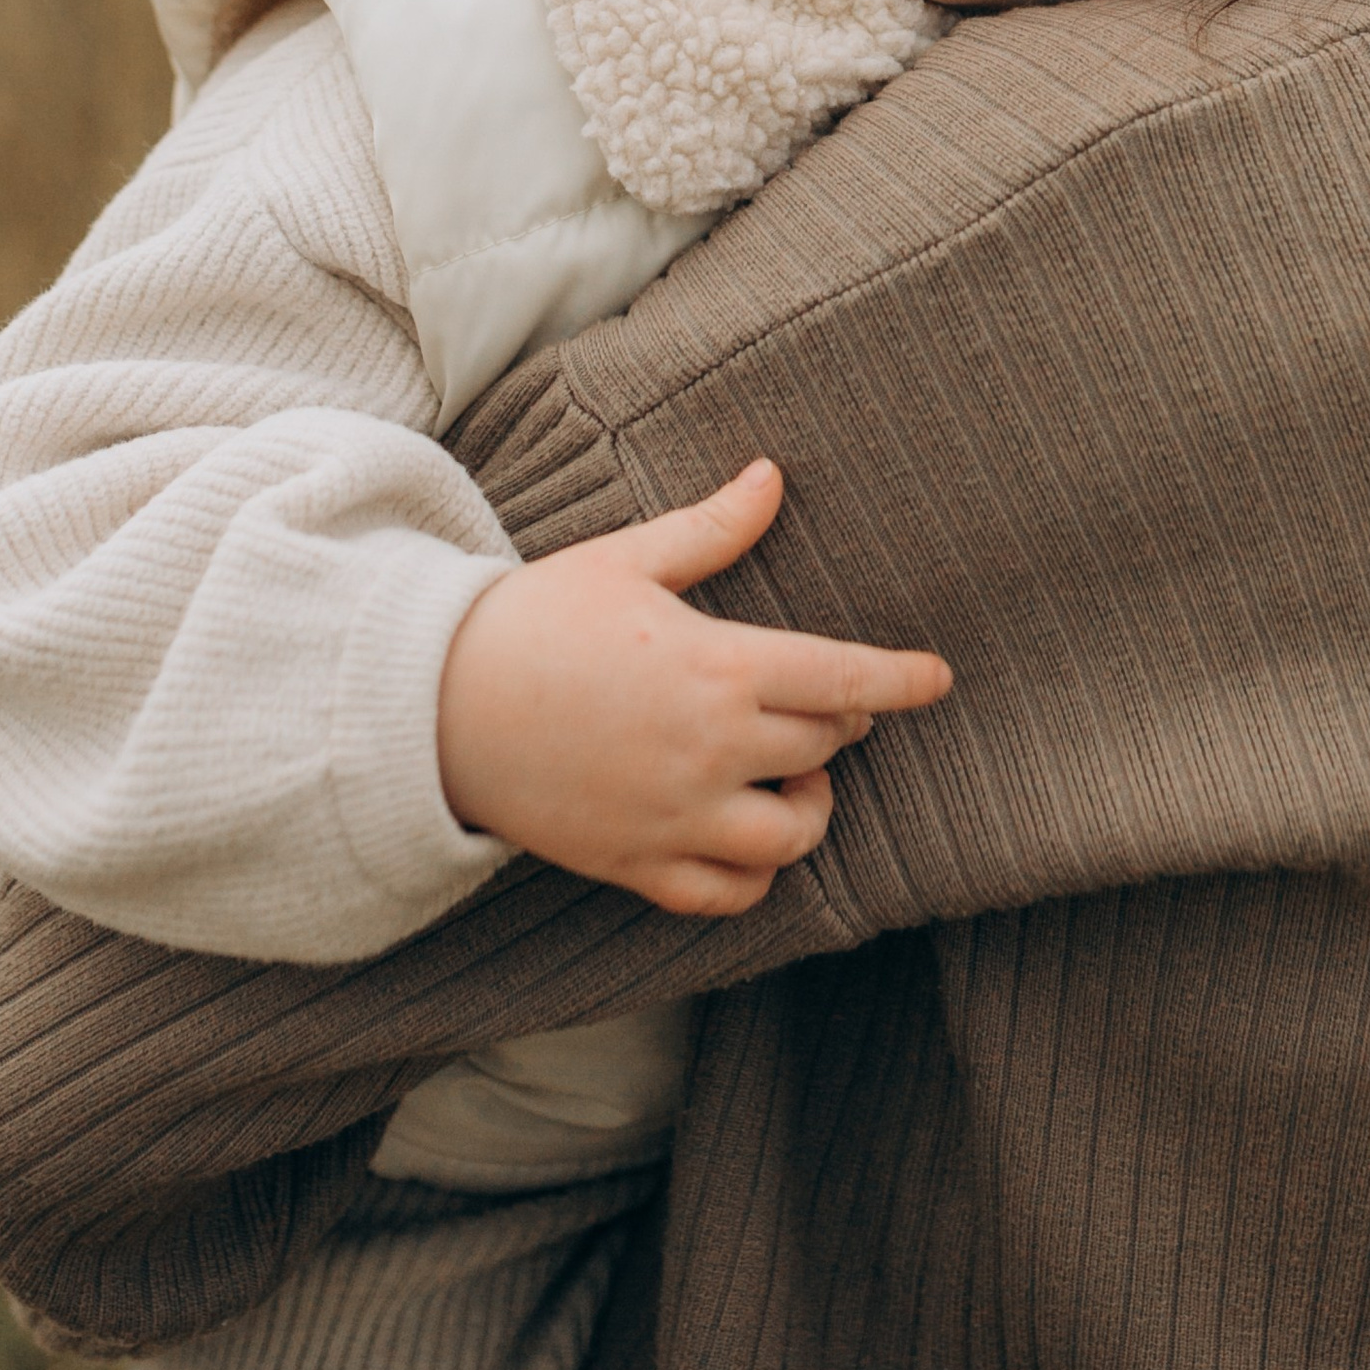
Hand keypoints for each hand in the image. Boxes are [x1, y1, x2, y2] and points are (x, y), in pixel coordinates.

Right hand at [434, 457, 952, 915]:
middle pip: (822, 748)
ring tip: (794, 780)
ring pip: (791, 838)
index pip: (841, 678)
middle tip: (824, 703)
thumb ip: (712, 528)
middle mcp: (708, 750)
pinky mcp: (635, 864)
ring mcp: (673, 817)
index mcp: (715, 667)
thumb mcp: (627, 560)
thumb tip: (772, 474)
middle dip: (839, 724)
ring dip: (811, 809)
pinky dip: (755, 876)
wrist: (433, 703)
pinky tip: (751, 840)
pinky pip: (727, 894)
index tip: (936, 679)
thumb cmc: (535, 619)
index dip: (899, 680)